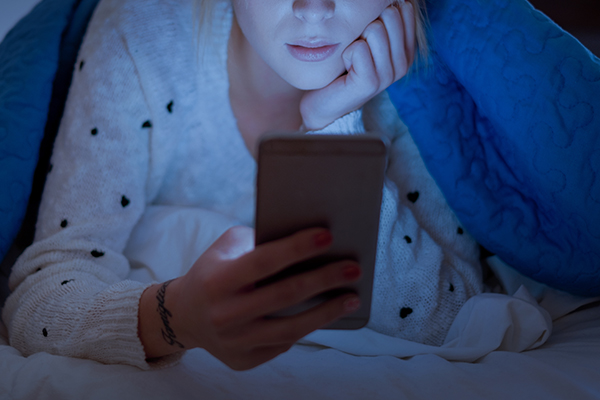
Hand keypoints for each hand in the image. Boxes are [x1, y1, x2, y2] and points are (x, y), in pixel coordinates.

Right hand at [141, 226, 361, 370]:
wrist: (184, 316)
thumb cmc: (212, 272)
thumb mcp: (225, 248)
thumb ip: (259, 241)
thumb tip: (308, 241)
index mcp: (218, 281)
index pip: (263, 261)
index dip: (297, 248)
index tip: (328, 235)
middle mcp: (225, 314)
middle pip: (284, 296)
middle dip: (324, 279)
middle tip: (353, 268)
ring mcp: (235, 342)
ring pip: (290, 329)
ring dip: (326, 312)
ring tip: (352, 297)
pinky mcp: (244, 360)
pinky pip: (283, 343)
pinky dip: (308, 326)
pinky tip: (327, 312)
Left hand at [300, 2, 415, 129]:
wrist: (326, 101)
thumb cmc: (346, 65)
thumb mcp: (368, 38)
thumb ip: (382, 18)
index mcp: (407, 49)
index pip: (404, 8)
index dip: (379, 13)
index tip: (368, 34)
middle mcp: (404, 62)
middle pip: (390, 15)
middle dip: (366, 26)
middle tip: (358, 49)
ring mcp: (389, 75)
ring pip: (375, 29)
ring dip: (355, 40)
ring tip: (352, 60)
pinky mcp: (371, 83)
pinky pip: (358, 48)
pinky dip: (346, 54)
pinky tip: (346, 68)